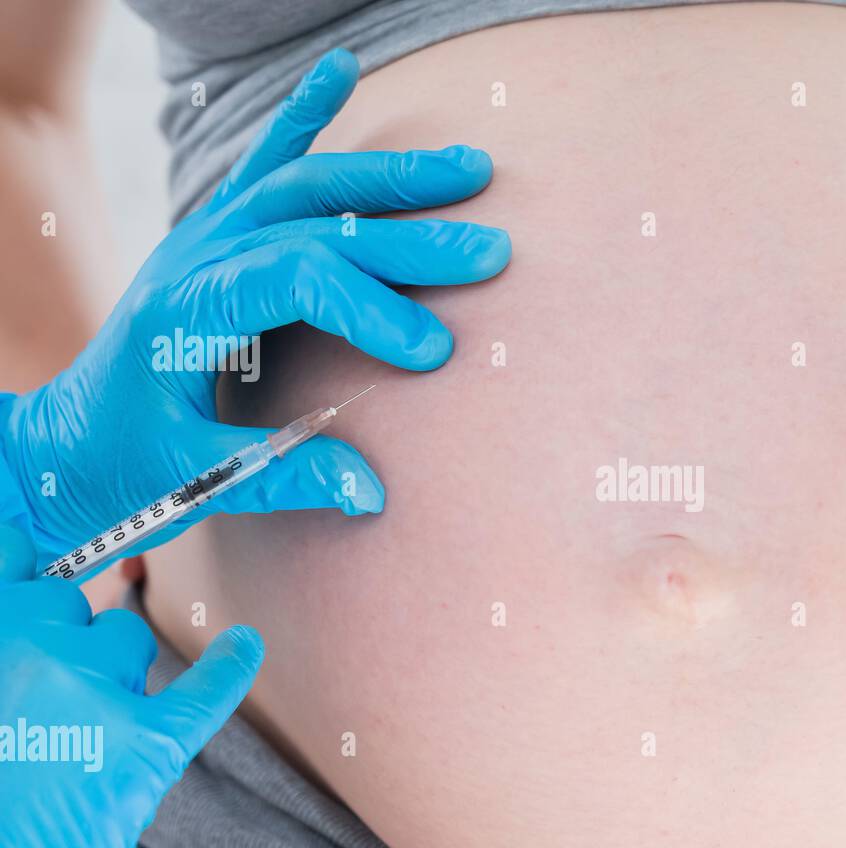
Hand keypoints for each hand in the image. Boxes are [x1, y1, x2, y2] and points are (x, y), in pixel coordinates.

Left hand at [0, 48, 509, 564]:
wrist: (68, 443)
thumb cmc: (124, 468)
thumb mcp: (192, 483)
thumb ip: (281, 478)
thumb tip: (372, 491)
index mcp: (184, 312)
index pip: (294, 281)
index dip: (369, 307)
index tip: (434, 351)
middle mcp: (194, 258)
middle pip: (317, 223)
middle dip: (409, 236)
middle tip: (490, 249)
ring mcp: (204, 239)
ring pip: (305, 184)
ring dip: (389, 175)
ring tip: (470, 169)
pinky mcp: (215, 237)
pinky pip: (261, 164)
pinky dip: (302, 116)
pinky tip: (341, 70)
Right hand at [0, 523, 261, 847]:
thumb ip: (8, 657)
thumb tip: (29, 610)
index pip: (18, 563)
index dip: (28, 572)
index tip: (32, 563)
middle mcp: (38, 652)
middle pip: (78, 608)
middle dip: (70, 643)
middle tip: (52, 700)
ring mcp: (97, 695)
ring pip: (127, 640)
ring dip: (116, 672)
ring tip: (84, 731)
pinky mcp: (148, 744)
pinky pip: (205, 689)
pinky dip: (229, 667)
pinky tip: (245, 646)